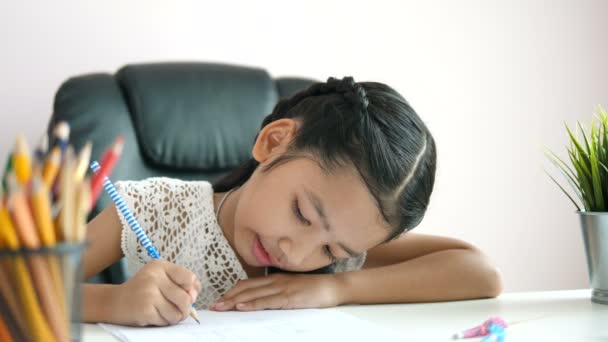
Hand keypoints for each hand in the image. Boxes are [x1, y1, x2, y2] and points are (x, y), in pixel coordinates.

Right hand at [110, 259, 201, 325]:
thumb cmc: (143, 290)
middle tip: (177, 309)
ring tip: (165, 312)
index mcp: (160, 266)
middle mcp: (154, 277)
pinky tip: (155, 316)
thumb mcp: (161, 278)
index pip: (189, 277)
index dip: (191, 289)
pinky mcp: (145, 310)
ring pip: (177, 312)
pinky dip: (163, 322)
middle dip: (185, 308)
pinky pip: (166, 321)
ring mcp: (149, 293)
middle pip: (186, 298)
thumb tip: (194, 296)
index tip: (185, 293)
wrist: (115, 301)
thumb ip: (181, 283)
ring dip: (175, 317)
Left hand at [210, 273, 344, 311]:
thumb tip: (260, 298)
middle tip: (213, 306)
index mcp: (275, 279)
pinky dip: (253, 303)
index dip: (232, 291)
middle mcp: (275, 281)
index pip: (248, 283)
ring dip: (235, 301)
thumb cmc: (313, 289)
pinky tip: (242, 306)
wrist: (334, 287)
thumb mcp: (291, 287)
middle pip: (246, 288)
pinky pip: (267, 301)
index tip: (219, 299)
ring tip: (221, 307)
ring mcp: (282, 289)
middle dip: (228, 297)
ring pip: (253, 294)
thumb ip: (276, 291)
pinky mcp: (289, 298)